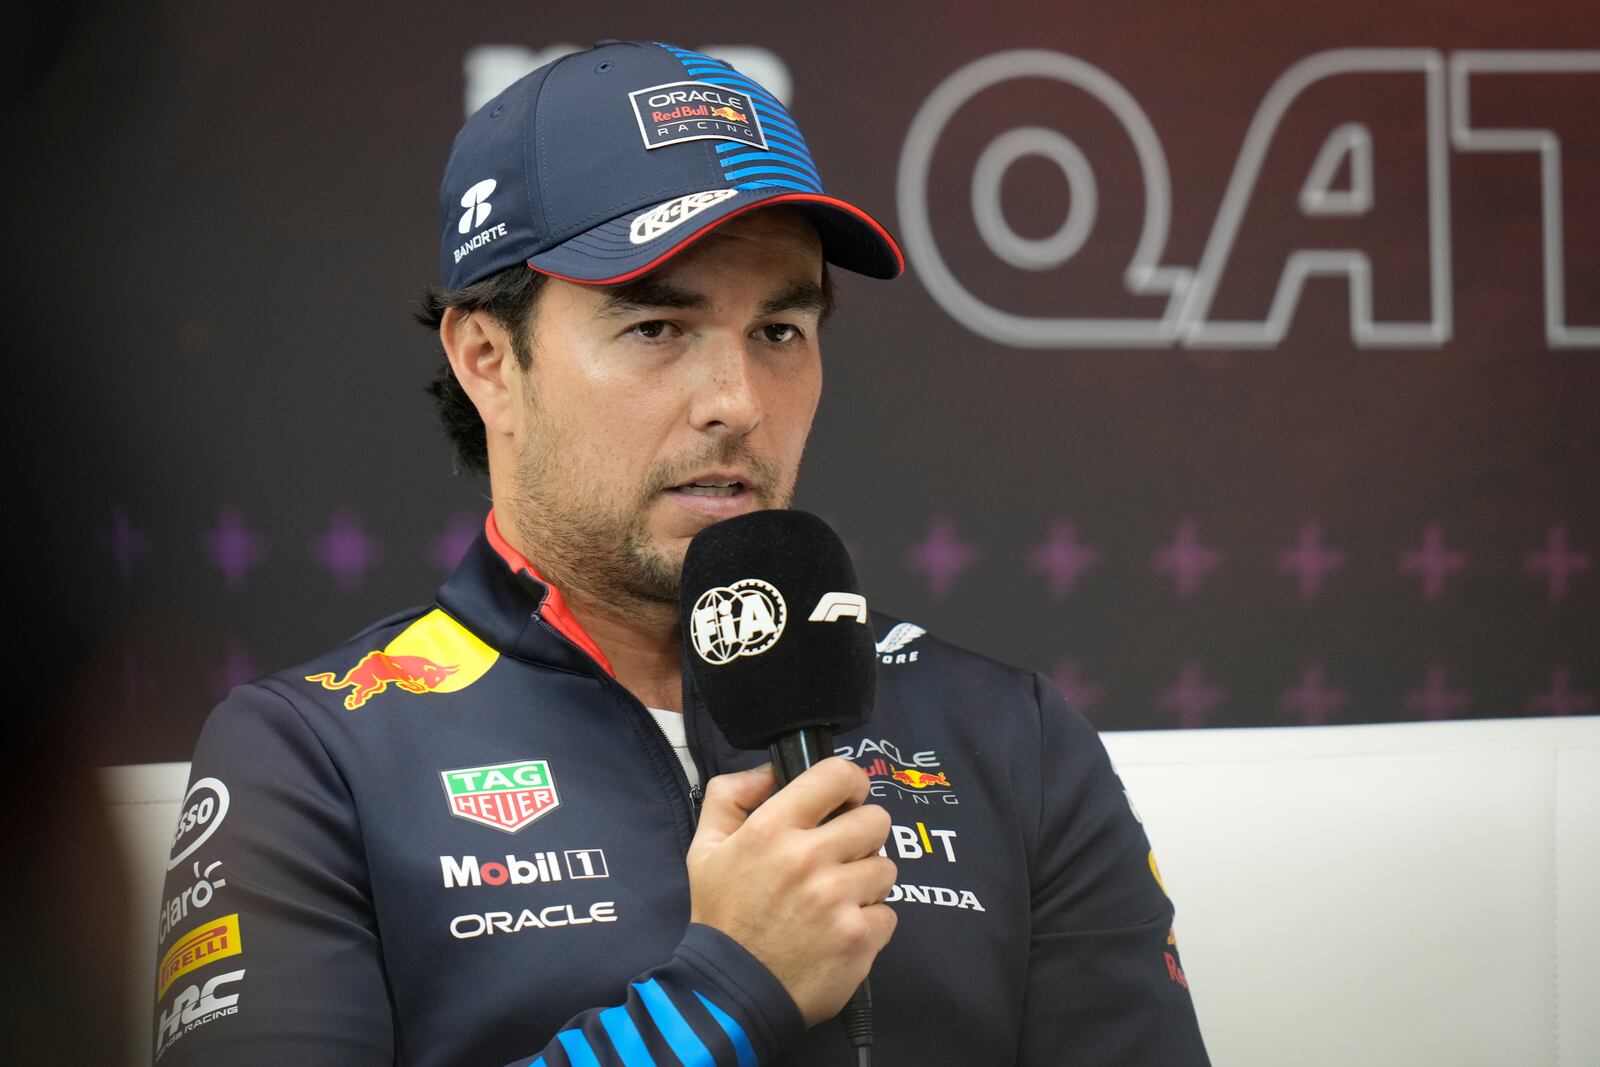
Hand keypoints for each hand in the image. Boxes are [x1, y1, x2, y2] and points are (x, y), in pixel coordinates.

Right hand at [686, 758, 897, 1025]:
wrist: (731, 992)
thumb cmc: (721, 917)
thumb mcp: (705, 849)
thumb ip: (731, 796)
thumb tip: (770, 770)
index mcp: (772, 829)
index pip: (836, 775)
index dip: (849, 782)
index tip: (846, 798)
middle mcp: (809, 858)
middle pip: (876, 820)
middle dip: (862, 836)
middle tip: (841, 856)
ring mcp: (838, 899)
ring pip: (886, 867)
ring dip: (866, 882)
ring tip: (837, 899)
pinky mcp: (859, 936)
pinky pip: (888, 913)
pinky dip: (870, 923)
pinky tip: (840, 931)